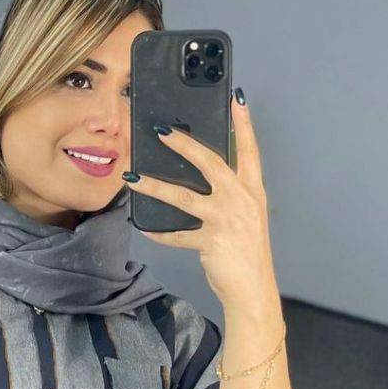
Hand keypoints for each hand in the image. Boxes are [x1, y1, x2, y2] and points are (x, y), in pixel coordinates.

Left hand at [124, 92, 279, 313]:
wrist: (253, 289)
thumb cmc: (247, 253)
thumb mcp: (246, 218)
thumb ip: (230, 196)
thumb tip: (201, 179)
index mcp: (252, 191)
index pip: (250, 150)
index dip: (243, 124)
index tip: (235, 99)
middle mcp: (241, 200)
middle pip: (211, 162)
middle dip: (185, 145)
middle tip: (162, 131)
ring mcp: (227, 219)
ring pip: (184, 196)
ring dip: (155, 186)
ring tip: (133, 177)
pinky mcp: (211, 240)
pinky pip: (177, 234)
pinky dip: (159, 232)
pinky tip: (145, 227)